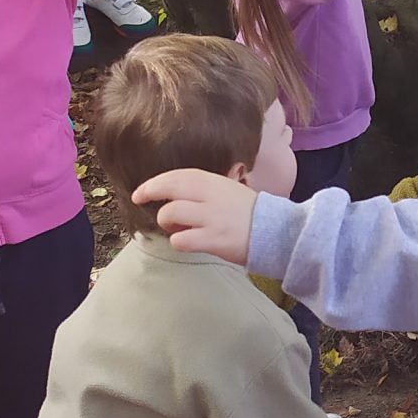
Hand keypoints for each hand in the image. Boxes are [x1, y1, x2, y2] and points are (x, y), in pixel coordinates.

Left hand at [131, 167, 261, 264]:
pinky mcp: (214, 239)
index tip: (141, 191)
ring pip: (170, 214)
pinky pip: (181, 240)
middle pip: (169, 189)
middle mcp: (210, 196)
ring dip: (167, 223)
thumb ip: (203, 188)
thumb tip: (173, 192)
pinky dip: (179, 241)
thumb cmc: (248, 212)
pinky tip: (189, 242)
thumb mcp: (227, 189)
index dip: (154, 182)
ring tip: (178, 229)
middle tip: (140, 200)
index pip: (177, 176)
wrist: (277, 231)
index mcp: (213, 181)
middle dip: (149, 192)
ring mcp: (212, 217)